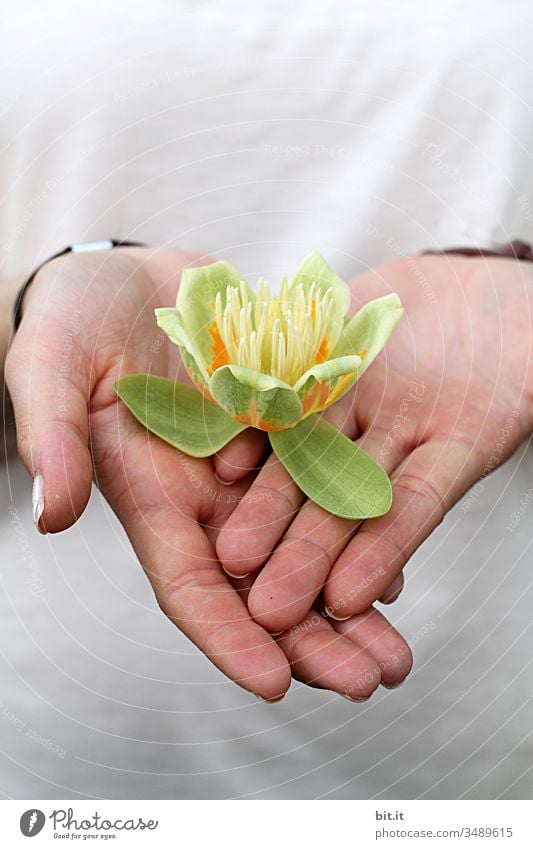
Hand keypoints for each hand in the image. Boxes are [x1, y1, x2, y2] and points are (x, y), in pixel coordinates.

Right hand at [5, 247, 410, 698]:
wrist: (128, 279)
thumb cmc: (74, 321)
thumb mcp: (52, 368)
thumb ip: (54, 437)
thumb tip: (52, 516)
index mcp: (151, 496)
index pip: (189, 585)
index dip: (229, 637)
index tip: (277, 684)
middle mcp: (208, 495)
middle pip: (263, 584)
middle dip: (312, 639)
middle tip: (370, 682)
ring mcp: (251, 464)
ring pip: (306, 546)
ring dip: (351, 598)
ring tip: (398, 650)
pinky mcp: (285, 426)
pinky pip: (327, 484)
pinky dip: (359, 524)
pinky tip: (396, 556)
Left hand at [216, 253, 532, 631]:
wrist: (474, 291)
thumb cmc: (520, 333)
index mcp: (452, 445)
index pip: (414, 507)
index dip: (383, 551)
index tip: (348, 601)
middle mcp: (393, 436)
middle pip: (347, 500)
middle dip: (308, 554)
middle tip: (270, 609)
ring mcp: (354, 400)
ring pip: (307, 460)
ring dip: (268, 508)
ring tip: (233, 556)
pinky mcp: (321, 361)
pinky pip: (286, 397)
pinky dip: (257, 431)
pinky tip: (225, 465)